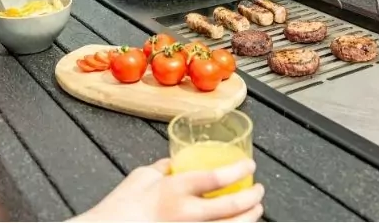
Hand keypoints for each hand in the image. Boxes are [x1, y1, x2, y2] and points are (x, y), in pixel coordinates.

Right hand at [71, 158, 262, 222]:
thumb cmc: (120, 208)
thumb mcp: (141, 177)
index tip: (249, 166)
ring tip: (254, 211)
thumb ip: (163, 168)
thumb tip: (177, 162)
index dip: (239, 170)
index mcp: (175, 190)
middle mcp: (186, 215)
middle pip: (231, 207)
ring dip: (248, 219)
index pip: (217, 177)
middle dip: (252, 198)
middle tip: (258, 191)